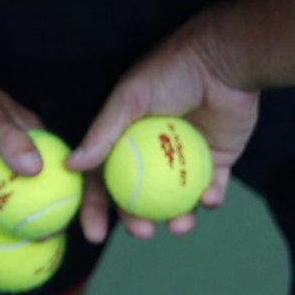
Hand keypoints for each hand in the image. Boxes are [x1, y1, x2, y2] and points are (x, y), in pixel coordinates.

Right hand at [69, 23, 258, 240]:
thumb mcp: (130, 99)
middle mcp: (154, 150)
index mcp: (128, 136)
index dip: (95, 206)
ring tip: (179, 224)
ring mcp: (187, 157)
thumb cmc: (172, 72)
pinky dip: (209, 199)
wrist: (224, 61)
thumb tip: (70, 166)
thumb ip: (103, 133)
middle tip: (142, 232)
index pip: (104, 176)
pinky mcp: (218, 160)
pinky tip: (207, 199)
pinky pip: (212, 189)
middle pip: (139, 195)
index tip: (93, 233)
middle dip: (136, 219)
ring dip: (176, 217)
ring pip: (176, 199)